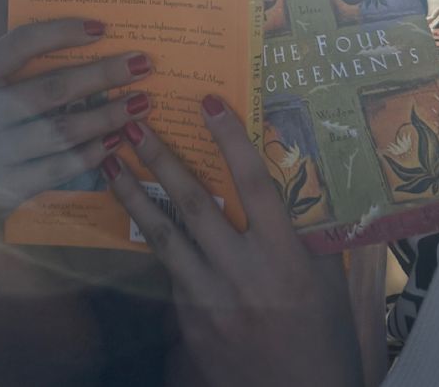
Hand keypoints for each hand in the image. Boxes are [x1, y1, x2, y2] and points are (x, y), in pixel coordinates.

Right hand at [0, 18, 153, 225]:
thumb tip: (79, 39)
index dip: (61, 32)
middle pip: (52, 88)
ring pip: (62, 131)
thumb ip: (12, 70)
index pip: (19, 44)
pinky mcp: (8, 188)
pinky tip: (116, 141)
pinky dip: (92, 154)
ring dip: (107, 116)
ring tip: (140, 103)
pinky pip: (60, 168)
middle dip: (103, 74)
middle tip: (142, 63)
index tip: (101, 27)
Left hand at [102, 98, 362, 386]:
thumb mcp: (327, 279)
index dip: (231, 140)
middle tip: (133, 123)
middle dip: (162, 159)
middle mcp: (245, 274)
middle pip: (196, 204)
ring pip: (165, 236)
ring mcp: (211, 300)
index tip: (209, 103)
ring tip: (110, 163)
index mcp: (286, 258)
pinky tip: (140, 217)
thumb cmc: (323, 336)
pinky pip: (170, 271)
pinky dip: (156, 240)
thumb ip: (307, 230)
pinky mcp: (189, 323)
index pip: (254, 185)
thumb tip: (291, 174)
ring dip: (134, 195)